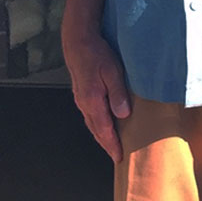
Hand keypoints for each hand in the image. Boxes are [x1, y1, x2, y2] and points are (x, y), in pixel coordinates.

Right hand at [63, 33, 130, 161]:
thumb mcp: (112, 72)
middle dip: (106, 144)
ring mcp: (81, 100)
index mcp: (93, 101)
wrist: (79, 43)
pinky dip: (97, 125)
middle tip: (116, 157)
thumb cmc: (97, 55)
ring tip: (111, 145)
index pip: (104, 129)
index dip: (112, 144)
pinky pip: (90, 115)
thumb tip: (123, 115)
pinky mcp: (82, 94)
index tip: (118, 157)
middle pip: (96, 130)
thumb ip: (117, 94)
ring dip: (101, 136)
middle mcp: (84, 104)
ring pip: (92, 124)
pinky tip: (102, 125)